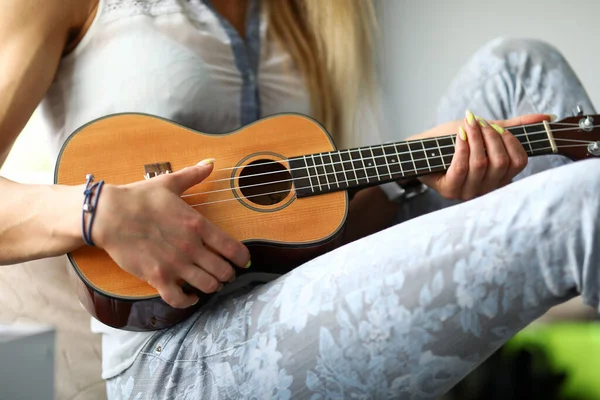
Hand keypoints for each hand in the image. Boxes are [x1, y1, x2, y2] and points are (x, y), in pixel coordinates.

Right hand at [92, 159, 250, 307]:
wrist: (108, 215)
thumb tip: (209, 163)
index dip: (241, 258)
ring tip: (210, 283)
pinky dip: (188, 301)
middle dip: (228, 274)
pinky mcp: (157, 277)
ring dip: (212, 287)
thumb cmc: (139, 198)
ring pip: (207, 286)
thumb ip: (193, 175)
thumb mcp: (169, 182)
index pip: (232, 248)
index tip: (243, 261)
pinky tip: (191, 297)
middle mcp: (191, 247)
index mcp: (197, 224)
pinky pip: (179, 299)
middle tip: (226, 273)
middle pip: (223, 271)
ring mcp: (175, 264)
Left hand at [416, 111, 553, 200]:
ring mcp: (467, 193)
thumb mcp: (484, 131)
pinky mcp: (449, 190)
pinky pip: (463, 167)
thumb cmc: (452, 140)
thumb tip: (546, 116)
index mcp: (499, 178)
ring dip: (476, 138)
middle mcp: (485, 190)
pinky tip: (460, 135)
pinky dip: (463, 147)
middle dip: (491, 136)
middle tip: (478, 122)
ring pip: (482, 164)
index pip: (519, 163)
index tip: (496, 126)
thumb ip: (512, 126)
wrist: (420, 148)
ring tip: (468, 124)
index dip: (511, 141)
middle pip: (501, 162)